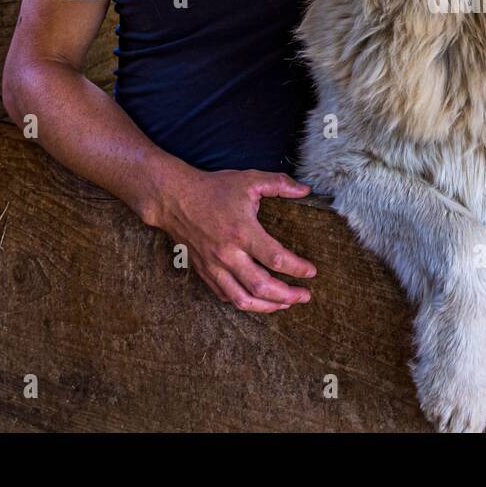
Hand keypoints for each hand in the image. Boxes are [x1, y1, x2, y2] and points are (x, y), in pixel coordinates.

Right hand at [145, 168, 316, 312]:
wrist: (174, 198)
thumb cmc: (213, 188)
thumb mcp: (249, 179)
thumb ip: (279, 184)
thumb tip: (305, 190)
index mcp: (242, 232)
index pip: (276, 259)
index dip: (297, 268)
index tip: (311, 272)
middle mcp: (228, 254)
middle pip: (261, 287)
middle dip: (288, 296)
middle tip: (305, 296)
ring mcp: (214, 266)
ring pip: (242, 299)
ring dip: (268, 306)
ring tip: (286, 305)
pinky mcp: (204, 272)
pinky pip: (225, 295)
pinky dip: (244, 301)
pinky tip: (258, 299)